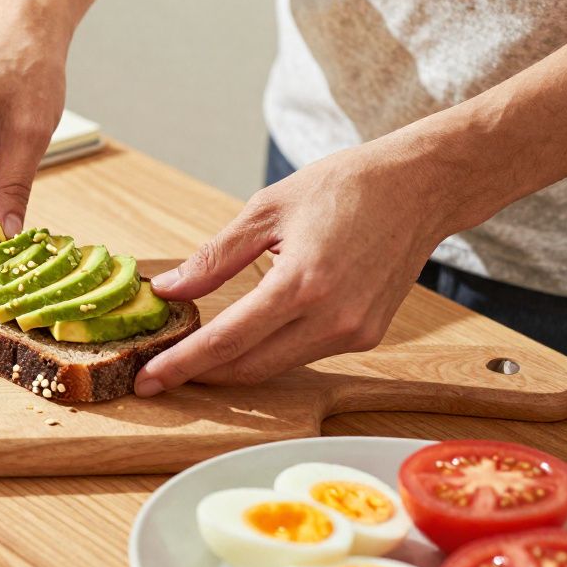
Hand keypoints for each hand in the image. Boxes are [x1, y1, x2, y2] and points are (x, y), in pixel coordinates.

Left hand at [134, 134, 457, 396]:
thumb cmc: (344, 187)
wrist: (419, 187)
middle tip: (157, 374)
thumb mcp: (265, 210)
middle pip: (249, 368)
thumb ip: (213, 257)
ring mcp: (354, 332)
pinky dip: (269, 350)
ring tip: (192, 354)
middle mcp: (331, 319)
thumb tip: (169, 289)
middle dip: (199, 375)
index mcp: (301, 284)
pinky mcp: (367, 335)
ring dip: (232, 365)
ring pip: (275, 366)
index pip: (226, 340)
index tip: (147, 380)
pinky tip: (245, 337)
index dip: (181, 364)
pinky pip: (304, 354)